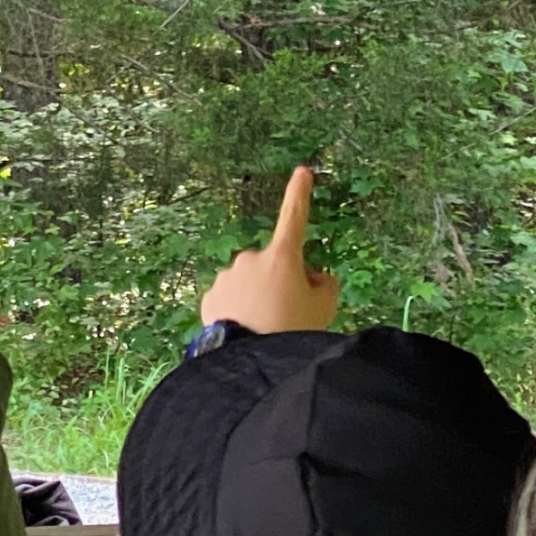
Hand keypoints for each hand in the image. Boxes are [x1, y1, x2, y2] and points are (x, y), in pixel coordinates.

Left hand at [200, 167, 340, 335]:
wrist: (252, 363)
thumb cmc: (292, 331)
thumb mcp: (324, 308)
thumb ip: (324, 285)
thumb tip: (312, 278)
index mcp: (282, 256)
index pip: (294, 217)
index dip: (299, 194)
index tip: (302, 171)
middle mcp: (251, 258)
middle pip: (273, 266)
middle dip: (280, 281)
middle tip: (289, 314)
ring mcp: (228, 276)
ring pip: (250, 284)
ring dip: (258, 298)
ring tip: (267, 329)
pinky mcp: (211, 296)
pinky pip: (231, 299)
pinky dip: (238, 311)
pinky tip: (246, 333)